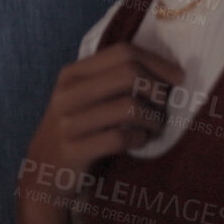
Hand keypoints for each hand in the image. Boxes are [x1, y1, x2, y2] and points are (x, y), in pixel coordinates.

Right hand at [17, 43, 182, 223]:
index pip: (122, 52)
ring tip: (154, 128)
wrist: (45, 171)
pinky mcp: (73, 150)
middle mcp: (67, 93)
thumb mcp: (85, 98)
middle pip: (129, 73)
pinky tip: (139, 141)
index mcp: (72, 74)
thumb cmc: (77, 131)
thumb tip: (167, 73)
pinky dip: (139, 139)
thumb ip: (113, 81)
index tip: (178, 78)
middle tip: (164, 107)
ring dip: (153, 119)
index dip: (157, 63)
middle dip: (157, 90)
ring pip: (129, 106)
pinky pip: (120, 138)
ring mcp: (68, 122)